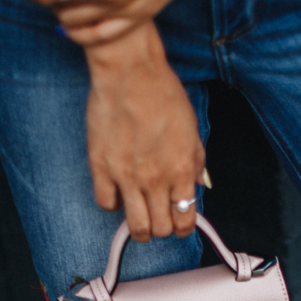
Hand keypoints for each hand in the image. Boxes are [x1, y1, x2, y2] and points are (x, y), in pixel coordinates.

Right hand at [85, 21, 204, 240]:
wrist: (130, 71)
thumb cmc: (164, 93)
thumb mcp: (192, 128)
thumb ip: (197, 161)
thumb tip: (198, 185)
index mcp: (182, 171)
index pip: (185, 220)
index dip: (183, 227)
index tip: (179, 222)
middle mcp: (156, 180)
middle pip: (161, 229)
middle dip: (163, 228)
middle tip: (159, 216)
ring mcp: (127, 176)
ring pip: (136, 226)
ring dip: (140, 227)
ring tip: (139, 214)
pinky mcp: (101, 167)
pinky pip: (106, 203)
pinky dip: (113, 203)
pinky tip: (117, 191)